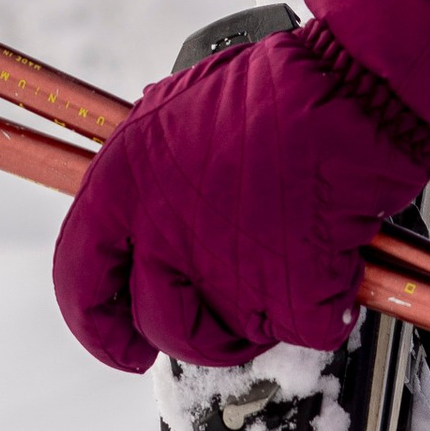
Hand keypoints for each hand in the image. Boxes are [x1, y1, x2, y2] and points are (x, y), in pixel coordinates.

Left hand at [50, 0, 429, 374]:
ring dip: (263, 316)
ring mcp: (227, 271)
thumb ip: (151, 176)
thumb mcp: (178, 112)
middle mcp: (165, 233)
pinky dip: (326, 306)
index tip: (122, 342)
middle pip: (162, 325)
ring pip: (235, 337)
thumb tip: (149, 210)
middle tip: (226, 311)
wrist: (350, 87)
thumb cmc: (278, 88)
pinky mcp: (292, 294)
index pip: (79, 280)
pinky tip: (335, 262)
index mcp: (125, 184)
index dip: (99, 324)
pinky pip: (306, 329)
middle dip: (197, 329)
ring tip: (288, 266)